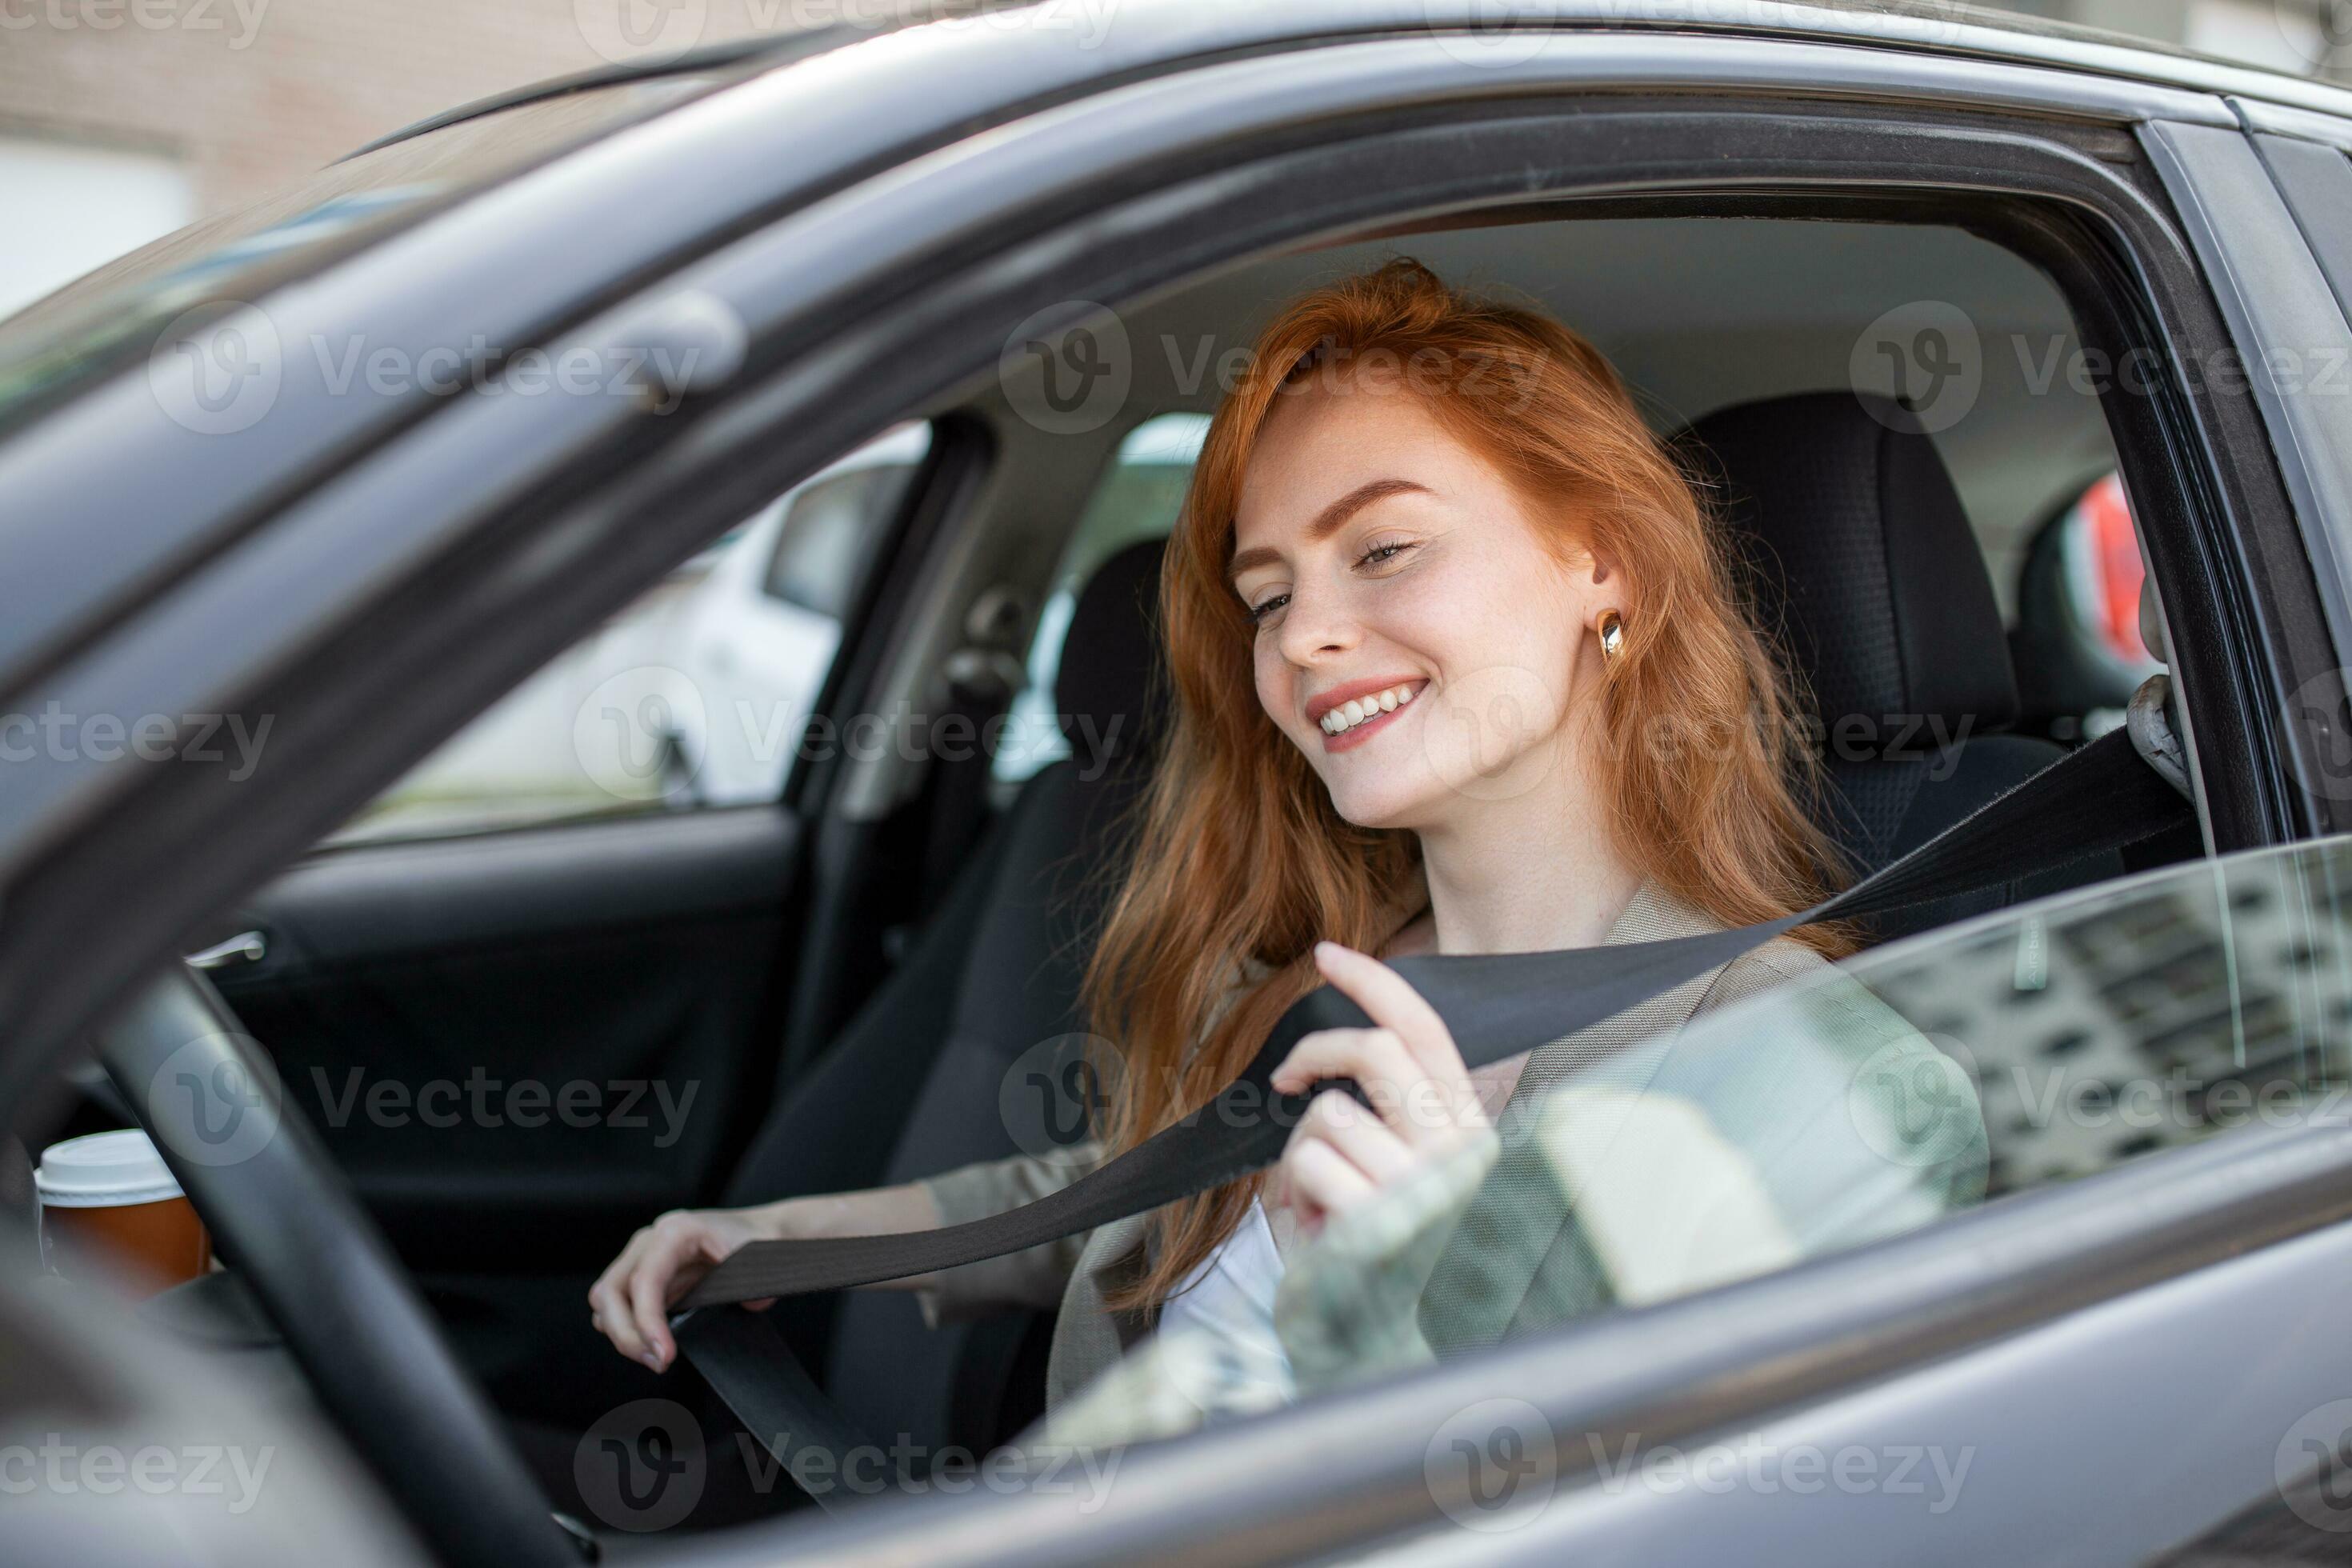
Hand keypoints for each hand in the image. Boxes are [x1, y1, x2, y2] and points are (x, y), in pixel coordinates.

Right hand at [589, 1207, 775, 1372]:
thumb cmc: (758, 1240)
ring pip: (606, 1302)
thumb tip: (752, 1303)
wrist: (760, 1232)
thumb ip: (756, 1279)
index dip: (648, 1321)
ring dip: (624, 1335)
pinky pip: (620, 1308)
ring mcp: (642, 1258)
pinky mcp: (644, 1278)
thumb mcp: (762, 1256)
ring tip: (657, 1358)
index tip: (665, 1356)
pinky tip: (655, 1345)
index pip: (645, 1280)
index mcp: (677, 1231)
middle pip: (610, 1292)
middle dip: (627, 1335)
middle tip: (660, 1363)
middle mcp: (650, 1241)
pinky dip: (629, 1331)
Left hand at [1269, 941, 1490, 1236]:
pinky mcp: (1377, 1220)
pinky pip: (1307, 1165)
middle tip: (1284, 1078)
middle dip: (1316, 1052)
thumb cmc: (1379, 1252)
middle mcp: (1459, 1155)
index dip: (1377, 983)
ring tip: (1318, 1203)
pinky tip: (1317, 1232)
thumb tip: (1341, 1043)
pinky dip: (1294, 1194)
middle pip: (1378, 1052)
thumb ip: (1389, 1110)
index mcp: (1470, 1133)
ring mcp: (1421, 1188)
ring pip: (1328, 1115)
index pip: (1427, 1035)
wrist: (1377, 1346)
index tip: (1329, 954)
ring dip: (1301, 1154)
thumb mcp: (1395, 1169)